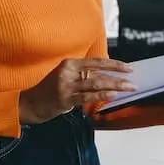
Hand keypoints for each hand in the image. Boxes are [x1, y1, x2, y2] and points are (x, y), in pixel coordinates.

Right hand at [19, 58, 134, 124]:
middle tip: (133, 81)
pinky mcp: (65, 99)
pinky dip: (101, 96)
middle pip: (98, 73)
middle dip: (118, 78)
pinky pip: (87, 97)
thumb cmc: (50, 90)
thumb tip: (107, 77)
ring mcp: (66, 86)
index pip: (97, 61)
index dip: (114, 64)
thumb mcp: (66, 77)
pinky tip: (112, 96)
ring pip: (95, 84)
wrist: (30, 103)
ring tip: (127, 88)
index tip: (129, 68)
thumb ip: (84, 76)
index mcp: (70, 64)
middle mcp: (68, 72)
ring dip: (114, 87)